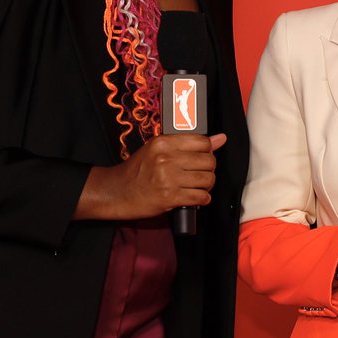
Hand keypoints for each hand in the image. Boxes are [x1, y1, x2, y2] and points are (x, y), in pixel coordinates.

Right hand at [75, 133, 225, 220]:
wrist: (117, 192)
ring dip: (207, 186)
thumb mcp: (158, 150)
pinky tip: (196, 197)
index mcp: (163, 143)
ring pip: (207, 179)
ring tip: (198, 186)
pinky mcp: (170, 197)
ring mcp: (168, 178)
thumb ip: (189, 144)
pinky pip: (200, 197)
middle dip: (209, 170)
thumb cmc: (137, 171)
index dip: (208, 151)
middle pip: (208, 161)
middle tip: (200, 173)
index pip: (203, 142)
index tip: (203, 157)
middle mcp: (166, 158)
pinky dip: (202, 199)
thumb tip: (220, 138)